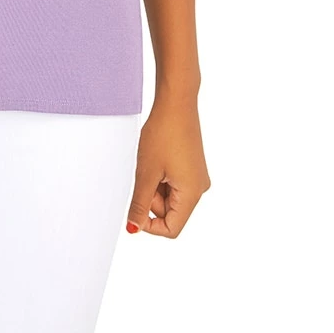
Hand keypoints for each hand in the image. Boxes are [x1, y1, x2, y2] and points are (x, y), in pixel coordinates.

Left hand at [125, 94, 210, 237]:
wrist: (176, 102)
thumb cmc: (163, 133)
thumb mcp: (146, 173)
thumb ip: (140, 205)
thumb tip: (134, 228)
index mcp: (192, 194)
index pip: (172, 229)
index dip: (150, 224)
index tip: (135, 207)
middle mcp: (199, 188)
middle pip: (170, 212)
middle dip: (152, 199)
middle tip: (144, 174)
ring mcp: (196, 177)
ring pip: (170, 197)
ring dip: (155, 186)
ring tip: (151, 162)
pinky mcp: (192, 167)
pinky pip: (174, 183)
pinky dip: (161, 177)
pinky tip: (157, 159)